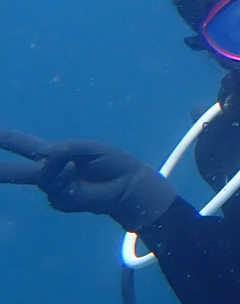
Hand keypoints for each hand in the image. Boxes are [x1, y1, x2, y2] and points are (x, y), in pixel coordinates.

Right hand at [0, 132, 175, 231]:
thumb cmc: (109, 163)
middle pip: (17, 171)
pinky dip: (65, 176)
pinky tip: (74, 173)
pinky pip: (56, 186)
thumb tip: (48, 158)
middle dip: (0, 171)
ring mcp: (53, 187)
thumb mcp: (88, 148)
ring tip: (72, 165)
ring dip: (54, 168)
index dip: (5, 139)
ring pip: (41, 176)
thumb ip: (65, 150)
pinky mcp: (61, 201)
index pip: (24, 145)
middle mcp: (49, 172)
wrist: (127, 184)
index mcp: (54, 154)